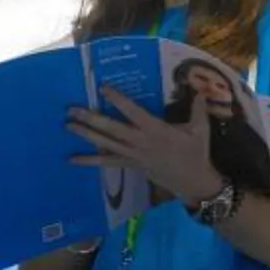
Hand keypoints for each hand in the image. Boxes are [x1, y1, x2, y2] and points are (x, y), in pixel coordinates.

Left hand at [68, 87, 223, 204]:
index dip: (117, 100)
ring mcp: (133, 156)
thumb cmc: (196, 153)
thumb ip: (198, 108)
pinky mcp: (131, 165)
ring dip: (86, 135)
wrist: (194, 182)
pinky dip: (89, 160)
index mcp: (156, 130)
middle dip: (91, 118)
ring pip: (106, 144)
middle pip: (111, 129)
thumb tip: (200, 88)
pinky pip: (107, 162)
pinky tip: (72, 159)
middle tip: (72, 109)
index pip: (133, 111)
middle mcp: (140, 142)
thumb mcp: (201, 129)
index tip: (103, 88)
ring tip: (68, 126)